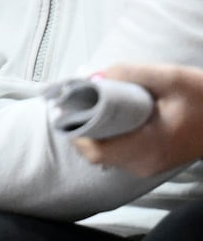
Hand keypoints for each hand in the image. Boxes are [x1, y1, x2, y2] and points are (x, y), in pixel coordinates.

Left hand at [75, 64, 202, 176]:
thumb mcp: (171, 77)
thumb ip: (131, 74)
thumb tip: (93, 76)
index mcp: (149, 147)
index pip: (95, 150)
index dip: (76, 129)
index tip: (69, 105)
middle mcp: (146, 163)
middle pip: (96, 154)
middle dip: (82, 128)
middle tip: (79, 102)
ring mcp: (149, 166)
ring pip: (106, 155)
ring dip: (95, 132)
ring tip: (93, 106)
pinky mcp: (153, 162)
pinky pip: (119, 154)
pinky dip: (109, 136)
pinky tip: (111, 117)